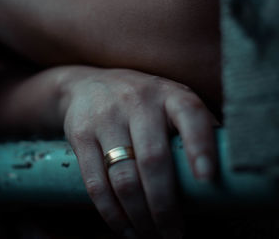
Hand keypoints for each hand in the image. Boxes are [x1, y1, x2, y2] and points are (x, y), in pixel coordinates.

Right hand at [62, 67, 216, 237]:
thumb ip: (193, 126)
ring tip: (151, 235)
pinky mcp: (81, 135)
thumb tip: (228, 167)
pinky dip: (111, 212)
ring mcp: (106, 118)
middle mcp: (137, 102)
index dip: (200, 147)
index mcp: (168, 94)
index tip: (207, 180)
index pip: (190, 115)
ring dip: (139, 215)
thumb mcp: (168, 100)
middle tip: (173, 233)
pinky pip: (96, 182)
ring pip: (123, 177)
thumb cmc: (140, 102)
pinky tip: (124, 227)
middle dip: (165, 205)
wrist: (87, 86)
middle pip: (153, 160)